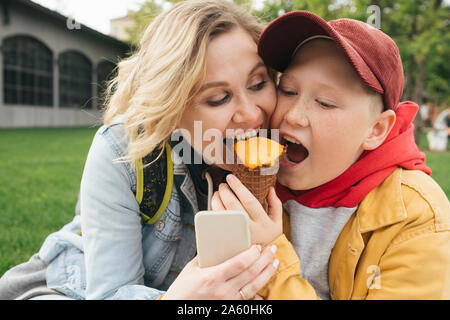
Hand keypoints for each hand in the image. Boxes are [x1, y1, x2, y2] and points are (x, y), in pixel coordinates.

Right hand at [162, 245, 277, 299]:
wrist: (177, 308)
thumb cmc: (182, 289)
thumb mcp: (191, 269)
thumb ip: (207, 257)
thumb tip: (220, 243)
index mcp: (212, 277)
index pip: (239, 264)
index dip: (252, 254)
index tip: (259, 246)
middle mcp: (223, 291)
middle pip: (250, 273)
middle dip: (264, 260)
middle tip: (272, 249)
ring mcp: (228, 301)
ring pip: (254, 287)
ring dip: (267, 274)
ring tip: (274, 263)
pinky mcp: (230, 308)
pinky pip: (249, 301)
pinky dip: (259, 293)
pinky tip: (266, 285)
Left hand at [211, 174, 282, 245]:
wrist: (261, 260)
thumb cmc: (268, 237)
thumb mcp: (277, 221)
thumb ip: (275, 204)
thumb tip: (270, 189)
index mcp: (263, 223)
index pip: (248, 200)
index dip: (238, 187)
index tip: (230, 178)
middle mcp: (250, 230)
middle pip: (232, 206)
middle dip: (224, 191)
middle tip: (222, 185)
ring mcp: (237, 236)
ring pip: (222, 214)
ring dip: (216, 200)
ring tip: (217, 193)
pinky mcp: (228, 241)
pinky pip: (217, 223)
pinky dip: (213, 211)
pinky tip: (215, 205)